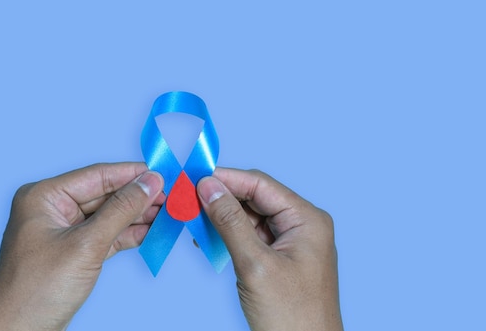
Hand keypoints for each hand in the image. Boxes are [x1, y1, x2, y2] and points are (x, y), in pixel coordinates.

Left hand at [0, 163, 164, 330]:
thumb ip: (121, 211)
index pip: (97, 176)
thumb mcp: (85, 245)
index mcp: (44, 196)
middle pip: (105, 194)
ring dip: (137, 216)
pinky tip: (152, 231)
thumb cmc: (36, 290)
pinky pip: (106, 235)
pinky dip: (128, 234)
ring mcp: (64, 231)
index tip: (163, 173)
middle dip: (138, 196)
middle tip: (172, 195)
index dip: (132, 174)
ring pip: (108, 215)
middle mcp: (53, 208)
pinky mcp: (74, 252)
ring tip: (169, 212)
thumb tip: (149, 183)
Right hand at [197, 168, 342, 330]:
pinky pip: (250, 235)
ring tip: (192, 218)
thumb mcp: (255, 264)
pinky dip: (228, 235)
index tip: (194, 177)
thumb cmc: (292, 316)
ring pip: (250, 216)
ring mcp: (291, 242)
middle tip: (188, 198)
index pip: (260, 185)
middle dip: (221, 198)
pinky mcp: (279, 257)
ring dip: (221, 217)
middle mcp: (302, 225)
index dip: (226, 179)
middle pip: (255, 198)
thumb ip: (230, 222)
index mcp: (307, 220)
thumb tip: (208, 187)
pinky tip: (207, 238)